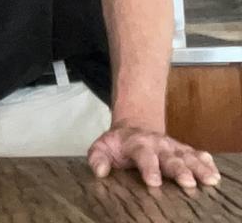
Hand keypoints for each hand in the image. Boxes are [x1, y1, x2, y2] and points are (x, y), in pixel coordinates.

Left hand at [87, 122, 220, 187]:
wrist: (134, 128)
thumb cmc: (117, 144)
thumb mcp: (102, 147)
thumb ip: (97, 158)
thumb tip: (100, 171)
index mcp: (138, 144)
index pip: (144, 156)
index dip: (149, 168)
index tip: (154, 182)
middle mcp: (158, 145)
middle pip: (171, 158)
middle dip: (179, 170)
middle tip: (187, 183)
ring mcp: (173, 147)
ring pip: (188, 157)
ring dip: (199, 168)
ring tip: (210, 179)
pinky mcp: (183, 150)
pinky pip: (197, 155)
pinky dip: (207, 162)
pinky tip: (214, 172)